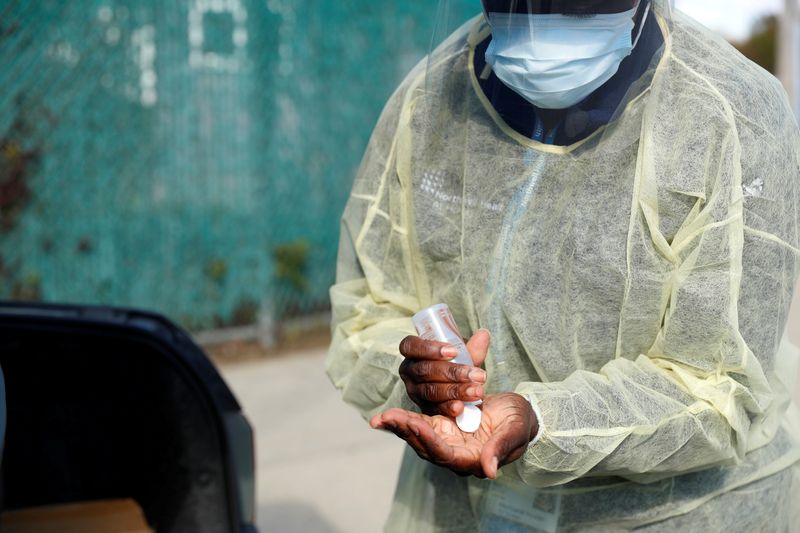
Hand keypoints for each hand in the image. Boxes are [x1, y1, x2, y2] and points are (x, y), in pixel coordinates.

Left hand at [370, 392, 537, 478]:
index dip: (430, 441)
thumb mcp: (514, 431)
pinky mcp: (442, 427)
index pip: (447, 455)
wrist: (517, 413)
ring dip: (400, 428)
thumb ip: (500, 449)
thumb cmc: (520, 423)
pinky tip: (387, 416)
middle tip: (387, 419)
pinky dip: (403, 421)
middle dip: (406, 433)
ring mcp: (447, 440)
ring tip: (381, 418)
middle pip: (426, 448)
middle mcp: (456, 454)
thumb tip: (490, 472)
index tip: (416, 426)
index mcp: (473, 460)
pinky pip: (420, 425)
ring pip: (418, 438)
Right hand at [398, 330, 489, 416]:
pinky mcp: (423, 409)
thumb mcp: (462, 356)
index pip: (410, 346)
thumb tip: (483, 334)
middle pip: (424, 370)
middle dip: (452, 372)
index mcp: (413, 353)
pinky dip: (448, 408)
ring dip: (455, 391)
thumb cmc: (455, 366)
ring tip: (476, 390)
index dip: (429, 348)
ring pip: (430, 390)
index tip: (454, 351)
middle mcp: (409, 372)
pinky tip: (461, 407)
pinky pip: (434, 409)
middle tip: (476, 375)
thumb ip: (471, 349)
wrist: (458, 390)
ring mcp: (415, 392)